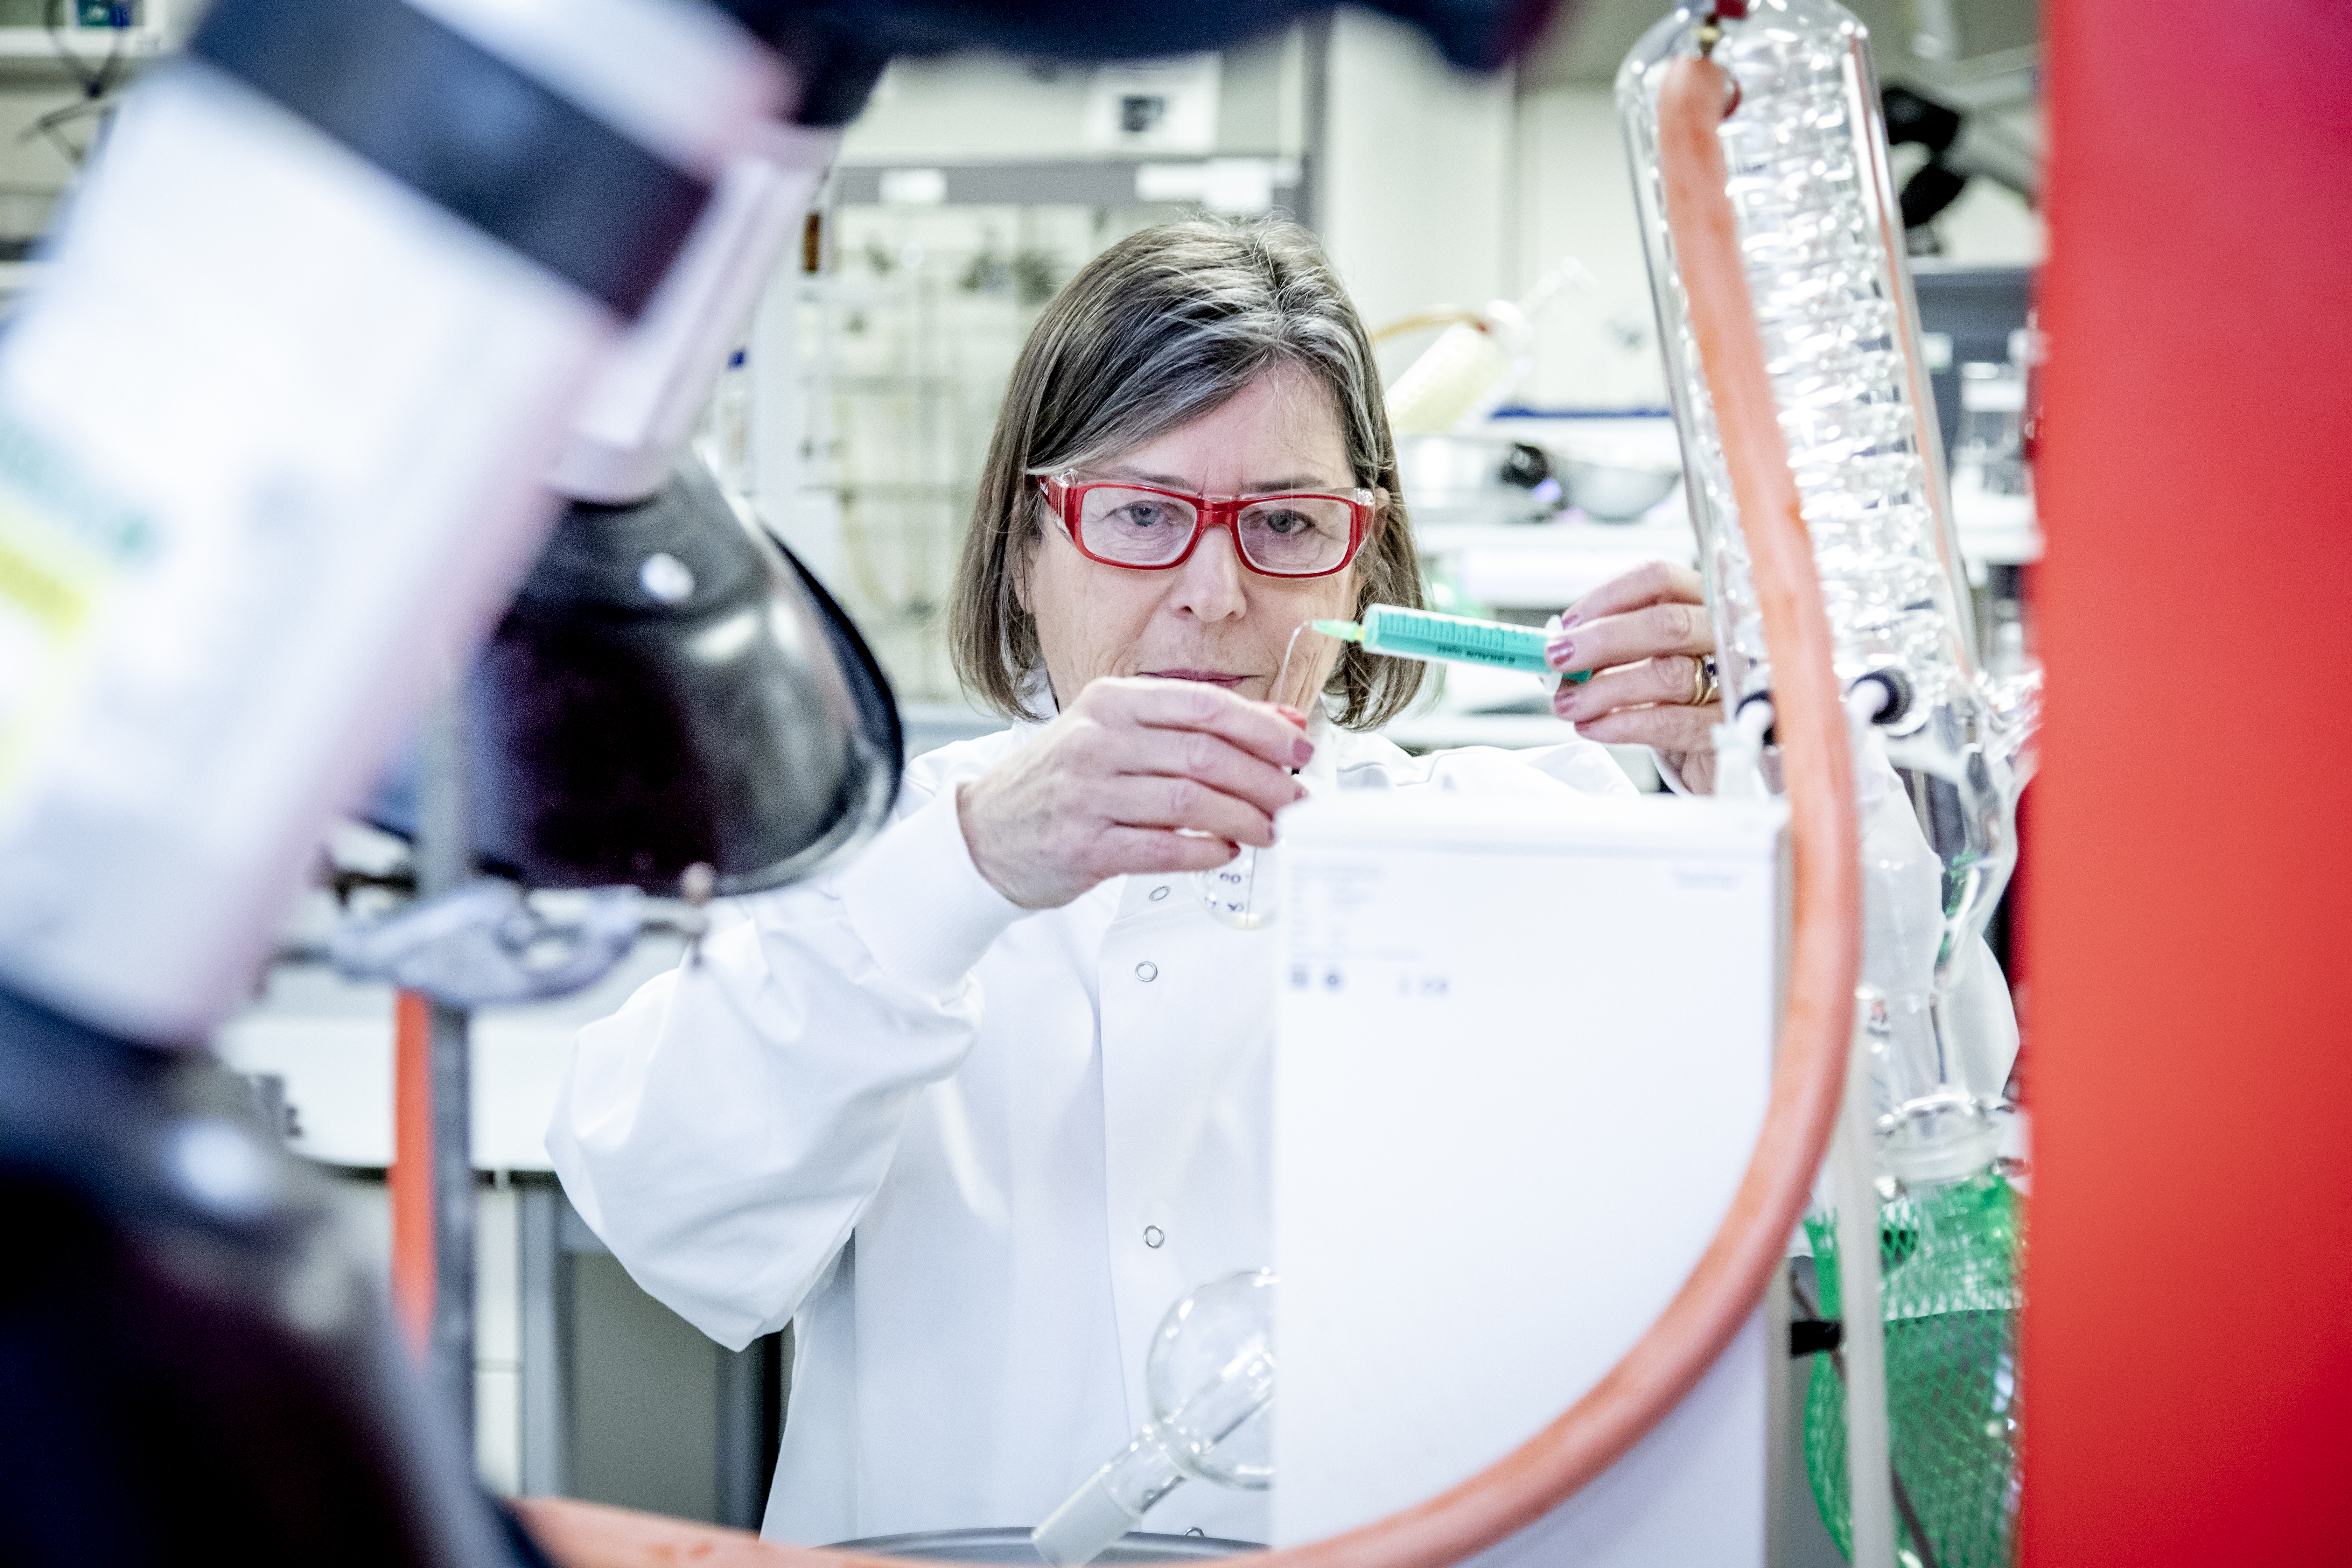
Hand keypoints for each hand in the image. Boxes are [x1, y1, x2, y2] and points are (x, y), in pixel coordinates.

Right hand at [957, 677, 1312, 909]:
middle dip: (1264, 778)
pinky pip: (1162, 847)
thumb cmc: (1060, 782)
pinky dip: (1206, 851)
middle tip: (1297, 798)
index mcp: (1109, 702)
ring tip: (1272, 829)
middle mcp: (1096, 741)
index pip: (1203, 705)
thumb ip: (1193, 725)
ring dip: (1245, 817)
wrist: (984, 833)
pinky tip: (1227, 852)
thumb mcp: (1116, 734)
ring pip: (1190, 801)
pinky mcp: (1084, 846)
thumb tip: (1279, 723)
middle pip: (1204, 753)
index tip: (1299, 747)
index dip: (1262, 727)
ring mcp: (1088, 794)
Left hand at [1544, 562, 1723, 794]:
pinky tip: (1593, 725)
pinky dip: (1623, 724)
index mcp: (1701, 603)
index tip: (1570, 623)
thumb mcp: (1646, 658)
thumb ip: (1611, 645)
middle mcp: (1726, 634)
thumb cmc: (1675, 696)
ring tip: (1568, 702)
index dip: (1609, 596)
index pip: (1660, 578)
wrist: (1712, 749)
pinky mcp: (1725, 727)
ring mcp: (1733, 681)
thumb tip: (1560, 644)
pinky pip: (1671, 722)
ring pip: (1667, 675)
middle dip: (1603, 640)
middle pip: (1667, 624)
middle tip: (1559, 658)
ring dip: (1605, 689)